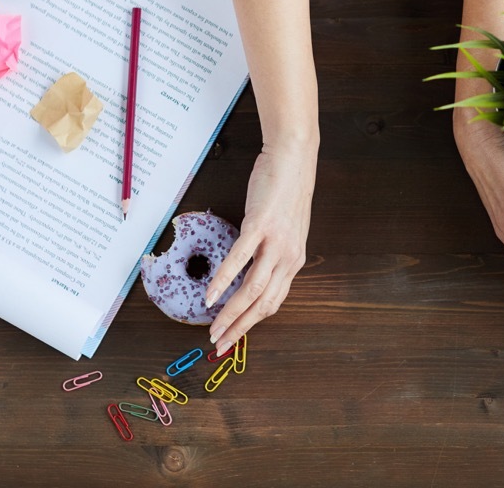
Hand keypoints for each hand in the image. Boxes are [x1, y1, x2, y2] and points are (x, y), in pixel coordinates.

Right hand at [206, 137, 316, 354]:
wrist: (293, 159)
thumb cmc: (286, 191)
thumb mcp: (286, 229)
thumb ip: (273, 252)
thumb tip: (253, 270)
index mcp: (294, 260)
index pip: (272, 302)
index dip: (251, 324)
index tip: (233, 338)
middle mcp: (288, 257)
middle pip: (262, 303)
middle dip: (239, 328)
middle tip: (219, 345)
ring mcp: (274, 242)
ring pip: (252, 289)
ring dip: (230, 313)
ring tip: (213, 328)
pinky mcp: (259, 225)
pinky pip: (239, 259)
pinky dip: (223, 281)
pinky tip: (210, 295)